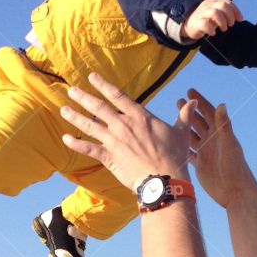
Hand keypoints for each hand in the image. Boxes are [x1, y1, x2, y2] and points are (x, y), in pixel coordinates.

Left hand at [60, 72, 193, 191]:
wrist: (163, 179)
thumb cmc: (174, 156)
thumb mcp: (181, 133)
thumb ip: (184, 116)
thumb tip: (193, 102)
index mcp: (139, 116)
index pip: (118, 96)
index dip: (103, 85)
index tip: (92, 77)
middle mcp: (123, 125)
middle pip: (98, 107)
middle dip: (83, 97)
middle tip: (72, 90)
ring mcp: (114, 140)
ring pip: (89, 125)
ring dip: (75, 117)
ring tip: (64, 109)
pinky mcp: (108, 156)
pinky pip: (88, 148)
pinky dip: (75, 143)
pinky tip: (65, 138)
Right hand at [181, 0, 242, 40]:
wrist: (188, 24)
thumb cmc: (206, 19)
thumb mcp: (216, 14)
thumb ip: (225, 13)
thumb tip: (240, 18)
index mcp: (214, 2)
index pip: (227, 2)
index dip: (236, 11)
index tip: (240, 20)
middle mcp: (208, 6)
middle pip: (222, 6)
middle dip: (230, 16)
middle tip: (230, 25)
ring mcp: (201, 13)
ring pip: (215, 13)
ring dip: (222, 22)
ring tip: (223, 29)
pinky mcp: (196, 23)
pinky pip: (205, 24)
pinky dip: (211, 29)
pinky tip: (213, 33)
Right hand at [181, 89, 254, 209]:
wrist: (235, 192)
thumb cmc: (236, 169)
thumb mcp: (229, 145)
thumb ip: (225, 126)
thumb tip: (222, 104)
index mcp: (220, 133)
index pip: (209, 112)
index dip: (199, 101)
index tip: (190, 91)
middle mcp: (213, 141)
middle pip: (199, 122)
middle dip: (190, 111)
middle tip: (178, 100)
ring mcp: (206, 152)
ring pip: (192, 136)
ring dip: (185, 126)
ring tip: (175, 117)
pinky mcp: (201, 164)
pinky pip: (189, 152)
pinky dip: (182, 146)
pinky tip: (173, 142)